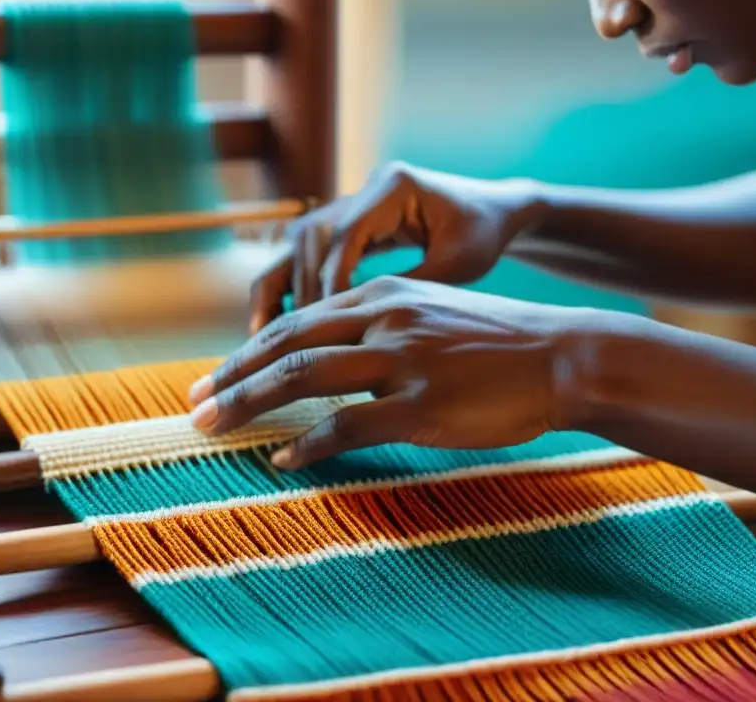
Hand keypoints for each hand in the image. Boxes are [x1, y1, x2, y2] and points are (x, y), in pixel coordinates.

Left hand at [190, 275, 591, 469]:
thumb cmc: (498, 343)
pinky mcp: (423, 404)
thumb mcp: (432, 314)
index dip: (248, 350)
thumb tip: (331, 364)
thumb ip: (380, 328)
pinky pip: (348, 425)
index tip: (215, 376)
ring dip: (250, 404)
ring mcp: (403, 360)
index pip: (298, 320)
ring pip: (304, 377)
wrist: (562, 354)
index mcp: (383, 295)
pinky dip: (309, 445)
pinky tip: (284, 461)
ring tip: (214, 427)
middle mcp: (384, 318)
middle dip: (231, 376)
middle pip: (287, 344)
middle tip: (192, 405)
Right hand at [249, 161, 533, 331]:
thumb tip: (364, 330)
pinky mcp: (350, 222)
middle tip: (285, 339)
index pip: (345, 234)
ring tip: (259, 336)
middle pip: (310, 236)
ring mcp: (354, 201)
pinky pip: (307, 253)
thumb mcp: (457, 266)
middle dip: (296, 288)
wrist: (496, 210)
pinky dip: (290, 286)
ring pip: (299, 243)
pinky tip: (273, 325)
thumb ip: (412, 288)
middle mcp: (365, 187)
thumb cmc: (484, 234)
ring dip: (278, 288)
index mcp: (393, 186)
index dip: (329, 281)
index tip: (321, 326)